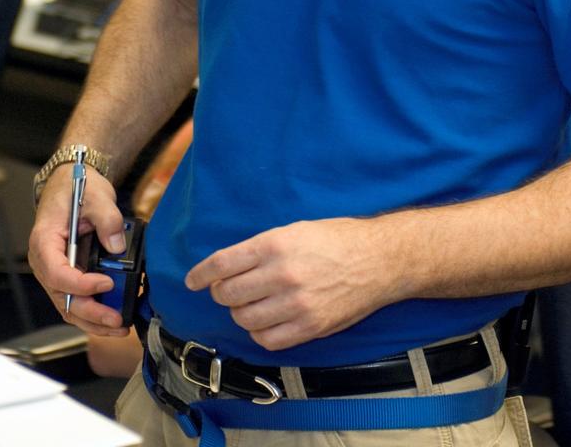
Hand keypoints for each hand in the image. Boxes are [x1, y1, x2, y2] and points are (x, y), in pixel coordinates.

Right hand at [27, 165, 130, 337]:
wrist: (69, 183)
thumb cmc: (77, 188)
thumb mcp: (96, 196)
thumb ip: (107, 220)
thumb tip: (117, 246)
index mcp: (44, 242)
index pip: (56, 273)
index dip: (80, 285)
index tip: (106, 283)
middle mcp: (44, 262)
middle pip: (62, 298)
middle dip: (91, 312)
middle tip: (116, 319)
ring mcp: (55, 271)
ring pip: (68, 306)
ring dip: (92, 320)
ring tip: (118, 326)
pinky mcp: (67, 275)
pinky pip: (75, 300)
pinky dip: (92, 312)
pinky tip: (112, 318)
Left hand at [184, 218, 394, 350]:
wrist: (378, 260)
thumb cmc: (337, 239)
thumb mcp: (295, 229)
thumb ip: (261, 248)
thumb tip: (228, 267)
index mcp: (276, 243)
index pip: (222, 264)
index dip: (201, 274)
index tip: (192, 281)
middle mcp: (282, 273)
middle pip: (229, 294)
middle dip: (222, 293)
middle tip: (229, 290)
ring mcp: (296, 303)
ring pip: (244, 319)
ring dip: (241, 313)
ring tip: (251, 304)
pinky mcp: (309, 326)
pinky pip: (267, 339)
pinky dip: (260, 332)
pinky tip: (266, 321)